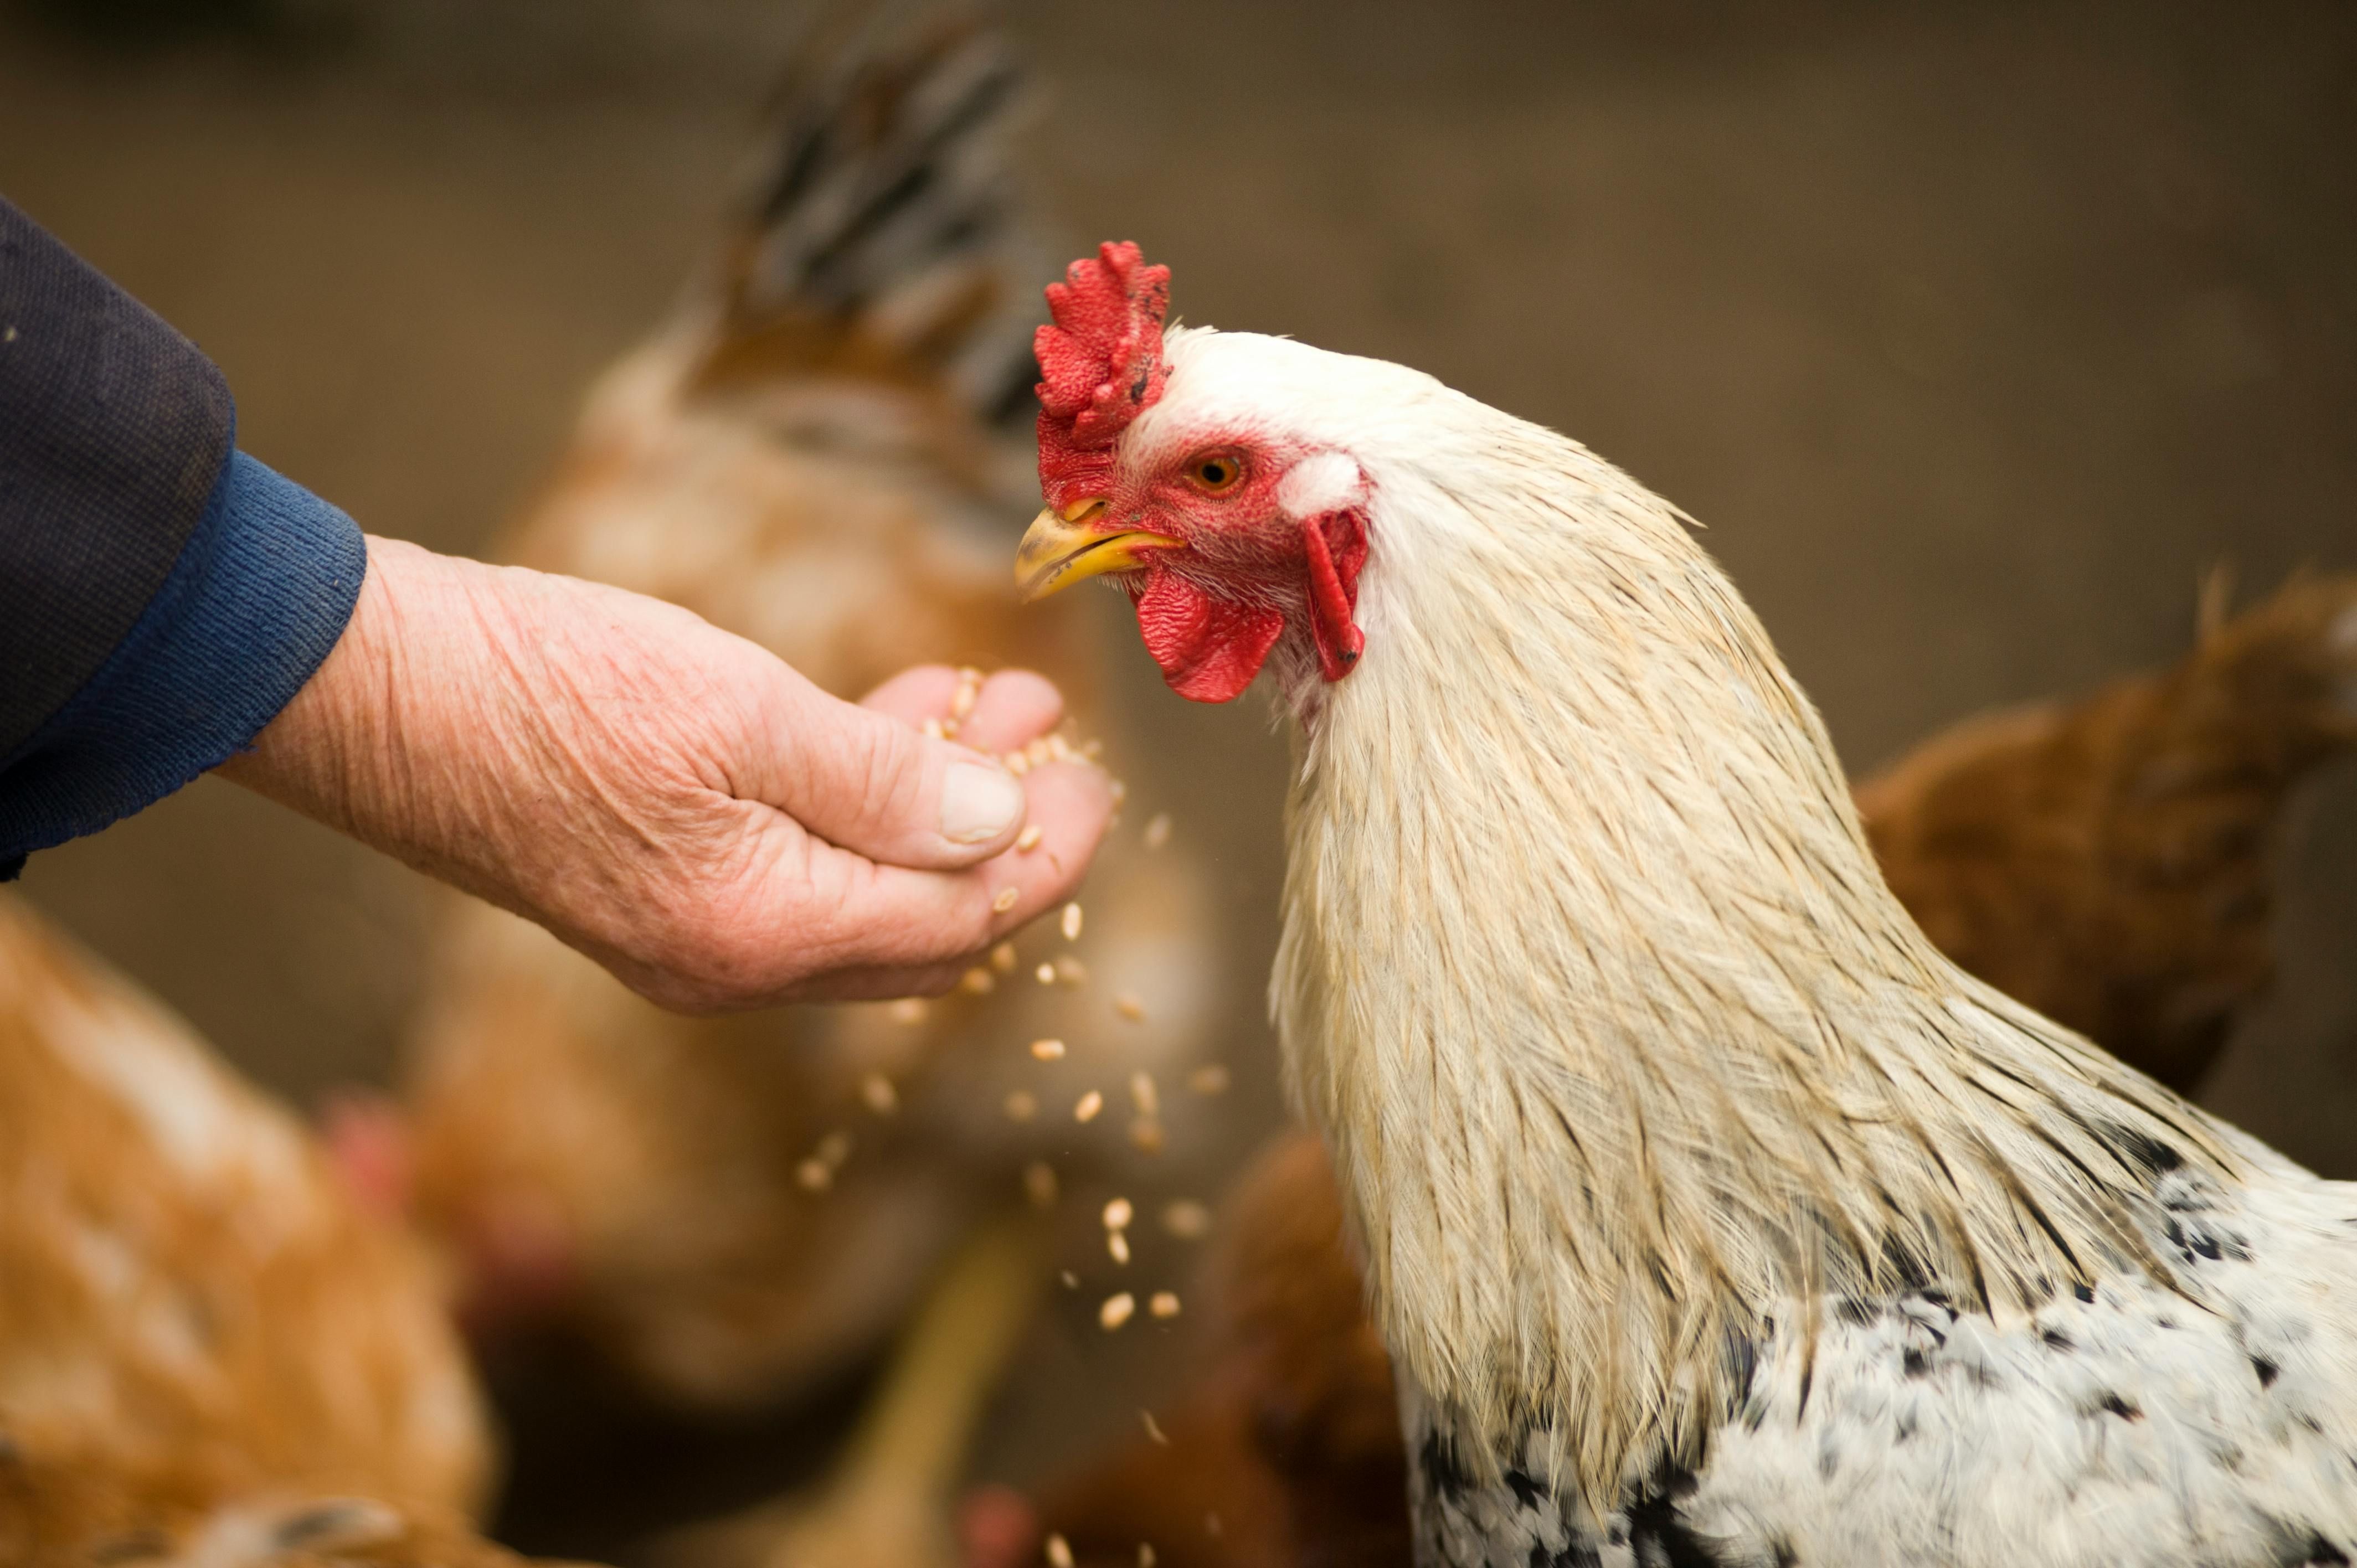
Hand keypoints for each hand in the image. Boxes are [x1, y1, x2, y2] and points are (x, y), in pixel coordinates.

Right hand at [218, 537, 1112, 1010]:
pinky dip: (860, 797)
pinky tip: (893, 716)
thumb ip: (885, 782)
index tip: (1094, 778)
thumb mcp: (741, 716)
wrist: (369, 690)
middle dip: (1003, 836)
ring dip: (938, 803)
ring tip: (998, 703)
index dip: (1044, 856)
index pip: (959, 923)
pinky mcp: (660, 881)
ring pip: (865, 888)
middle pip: (923, 926)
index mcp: (764, 933)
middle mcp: (734, 962)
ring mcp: (692, 931)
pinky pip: (798, 862)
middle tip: (1056, 743)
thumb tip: (1004, 826)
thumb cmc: (547, 687)